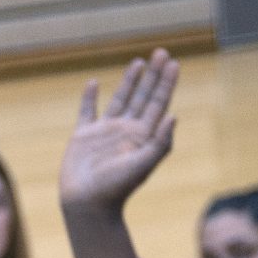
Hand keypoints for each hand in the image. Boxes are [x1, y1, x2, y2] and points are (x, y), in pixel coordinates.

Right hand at [59, 51, 179, 218]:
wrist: (87, 205)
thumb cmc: (116, 189)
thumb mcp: (143, 165)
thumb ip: (160, 142)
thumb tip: (174, 115)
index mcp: (143, 136)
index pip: (158, 104)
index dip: (166, 84)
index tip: (174, 64)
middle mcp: (126, 131)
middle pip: (143, 96)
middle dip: (153, 75)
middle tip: (162, 52)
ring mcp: (105, 132)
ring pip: (120, 99)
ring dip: (130, 81)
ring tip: (139, 62)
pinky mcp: (83, 136)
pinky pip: (87, 111)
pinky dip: (90, 97)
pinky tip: (93, 83)